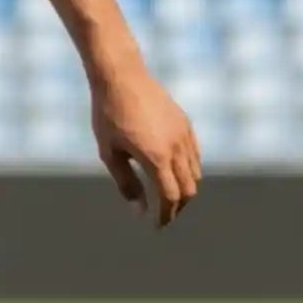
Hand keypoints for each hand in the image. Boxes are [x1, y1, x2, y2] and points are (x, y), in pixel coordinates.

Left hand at [89, 62, 200, 227]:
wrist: (121, 76)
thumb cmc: (108, 115)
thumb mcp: (110, 153)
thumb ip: (126, 183)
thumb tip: (140, 211)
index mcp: (156, 157)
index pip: (170, 197)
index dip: (165, 215)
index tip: (157, 226)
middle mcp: (176, 147)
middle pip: (188, 189)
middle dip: (177, 207)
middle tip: (163, 216)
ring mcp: (184, 134)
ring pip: (195, 173)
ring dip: (185, 190)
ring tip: (168, 198)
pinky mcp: (185, 124)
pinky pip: (195, 155)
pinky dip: (189, 171)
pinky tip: (173, 174)